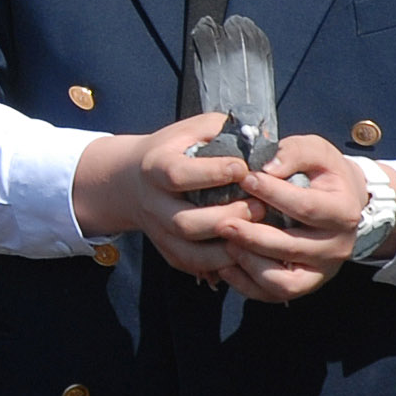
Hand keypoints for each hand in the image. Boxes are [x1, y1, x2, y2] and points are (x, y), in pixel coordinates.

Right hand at [66, 119, 256, 283]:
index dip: (212, 173)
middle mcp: (152, 204)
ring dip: (226, 247)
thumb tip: (264, 141)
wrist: (131, 180)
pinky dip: (221, 265)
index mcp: (155, 167)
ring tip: (257, 232)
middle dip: (225, 216)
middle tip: (260, 206)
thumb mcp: (193, 129)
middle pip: (184, 222)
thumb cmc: (174, 149)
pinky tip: (245, 253)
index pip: (178, 175)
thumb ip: (224, 130)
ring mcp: (159, 232)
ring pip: (190, 252)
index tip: (243, 167)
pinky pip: (195, 265)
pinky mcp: (169, 252)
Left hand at [212, 134, 381, 303]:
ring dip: (250, 264)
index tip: (245, 179)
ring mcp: (321, 271)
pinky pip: (274, 294)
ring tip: (226, 244)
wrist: (342, 203)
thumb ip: (294, 153)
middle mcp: (337, 247)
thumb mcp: (316, 152)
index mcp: (343, 212)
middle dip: (253, 236)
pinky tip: (225, 264)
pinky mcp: (305, 285)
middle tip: (223, 222)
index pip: (307, 207)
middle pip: (291, 248)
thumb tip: (267, 168)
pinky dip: (246, 284)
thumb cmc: (323, 174)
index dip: (274, 194)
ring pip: (283, 282)